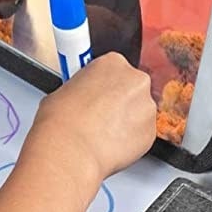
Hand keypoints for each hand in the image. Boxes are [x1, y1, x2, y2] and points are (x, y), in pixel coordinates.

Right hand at [28, 53, 156, 186]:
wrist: (69, 149)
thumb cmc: (61, 120)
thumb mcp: (63, 90)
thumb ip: (81, 90)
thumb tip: (79, 99)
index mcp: (112, 62)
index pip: (113, 70)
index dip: (102, 86)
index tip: (96, 95)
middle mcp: (135, 80)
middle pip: (131, 89)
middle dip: (118, 102)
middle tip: (98, 116)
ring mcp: (146, 106)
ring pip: (138, 113)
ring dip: (125, 122)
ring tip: (100, 134)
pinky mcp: (151, 132)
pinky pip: (141, 135)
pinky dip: (129, 141)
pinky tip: (109, 145)